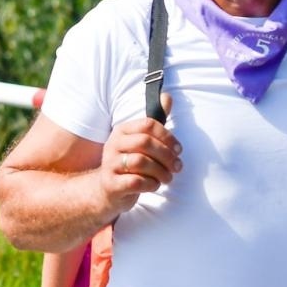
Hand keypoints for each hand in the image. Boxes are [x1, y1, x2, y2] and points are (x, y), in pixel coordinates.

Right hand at [98, 93, 179, 214]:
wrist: (107, 189)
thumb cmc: (130, 162)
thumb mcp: (141, 140)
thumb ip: (155, 121)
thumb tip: (168, 96)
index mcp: (122, 130)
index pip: (148, 124)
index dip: (167, 136)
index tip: (179, 150)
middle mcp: (113, 144)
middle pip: (145, 142)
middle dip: (166, 155)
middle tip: (177, 167)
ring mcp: (110, 164)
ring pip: (140, 162)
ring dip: (161, 171)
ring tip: (168, 178)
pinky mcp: (111, 184)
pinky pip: (135, 182)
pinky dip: (150, 184)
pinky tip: (154, 185)